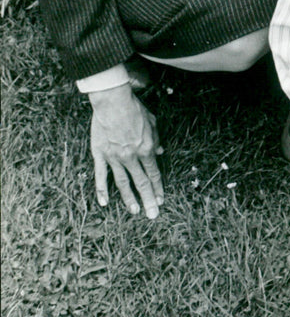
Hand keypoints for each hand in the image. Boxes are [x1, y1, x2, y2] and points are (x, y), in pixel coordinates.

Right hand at [89, 83, 163, 218]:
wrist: (113, 101)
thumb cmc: (134, 108)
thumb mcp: (152, 122)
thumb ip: (156, 138)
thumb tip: (160, 152)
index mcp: (146, 149)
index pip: (154, 173)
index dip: (158, 187)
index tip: (161, 199)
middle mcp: (131, 157)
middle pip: (141, 182)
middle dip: (148, 200)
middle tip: (152, 215)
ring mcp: (115, 158)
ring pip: (123, 183)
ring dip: (129, 199)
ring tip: (135, 212)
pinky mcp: (100, 155)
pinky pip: (101, 176)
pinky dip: (102, 190)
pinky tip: (104, 203)